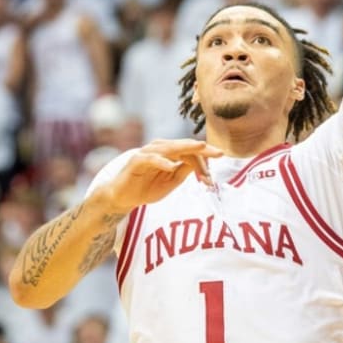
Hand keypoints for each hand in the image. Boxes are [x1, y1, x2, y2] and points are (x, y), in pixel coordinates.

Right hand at [106, 139, 221, 211]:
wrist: (123, 197)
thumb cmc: (147, 188)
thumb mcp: (171, 182)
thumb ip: (184, 171)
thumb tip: (203, 163)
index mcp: (169, 152)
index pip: (191, 152)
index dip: (205, 162)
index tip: (212, 179)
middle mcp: (160, 148)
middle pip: (184, 145)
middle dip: (202, 150)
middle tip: (219, 153)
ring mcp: (147, 153)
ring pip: (170, 147)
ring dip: (187, 151)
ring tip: (201, 148)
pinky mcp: (136, 161)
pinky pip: (150, 158)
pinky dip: (161, 161)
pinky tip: (171, 166)